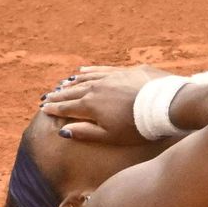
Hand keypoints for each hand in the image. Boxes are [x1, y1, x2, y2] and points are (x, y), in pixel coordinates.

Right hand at [40, 64, 172, 143]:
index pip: (67, 108)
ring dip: (71, 83)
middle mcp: (96, 88)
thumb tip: (64, 130)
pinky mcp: (123, 71)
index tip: (43, 109)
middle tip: (47, 97)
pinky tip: (82, 71)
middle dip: (59, 95)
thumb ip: (86, 133)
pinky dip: (89, 71)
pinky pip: (100, 69)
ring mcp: (109, 78)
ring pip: (85, 79)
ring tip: (61, 85)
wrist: (163, 104)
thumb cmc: (137, 126)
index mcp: (91, 106)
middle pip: (72, 92)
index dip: (54, 109)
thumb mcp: (110, 136)